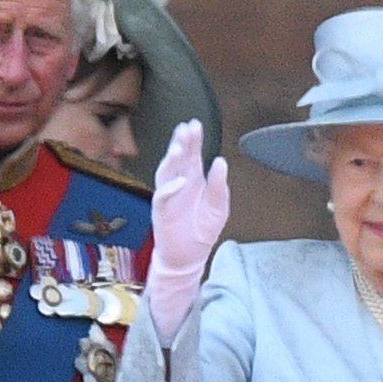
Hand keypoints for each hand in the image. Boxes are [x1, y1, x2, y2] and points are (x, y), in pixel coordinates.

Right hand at [146, 121, 230, 343]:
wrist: (189, 257)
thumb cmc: (202, 231)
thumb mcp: (218, 208)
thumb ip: (219, 186)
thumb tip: (220, 161)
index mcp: (193, 180)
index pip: (192, 156)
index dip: (192, 140)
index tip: (194, 124)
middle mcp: (179, 184)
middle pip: (178, 159)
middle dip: (180, 143)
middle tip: (185, 128)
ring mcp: (169, 197)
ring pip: (166, 173)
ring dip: (171, 160)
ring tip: (178, 147)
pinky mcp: (162, 212)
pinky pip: (163, 196)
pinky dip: (171, 188)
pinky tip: (182, 181)